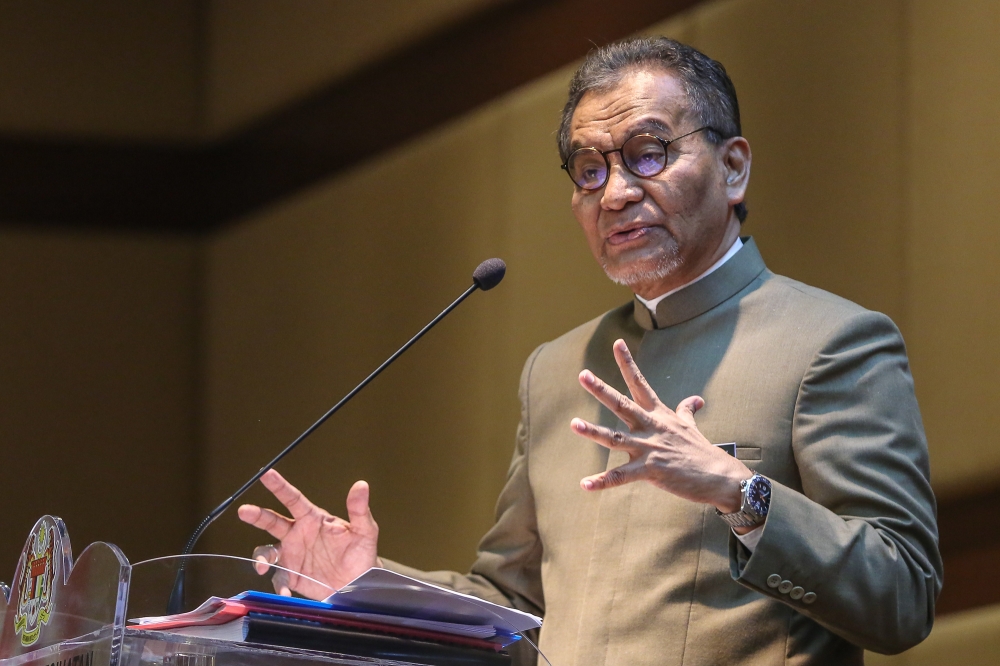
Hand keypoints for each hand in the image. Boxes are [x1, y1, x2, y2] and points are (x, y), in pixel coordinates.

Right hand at [237, 469, 379, 598]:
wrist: (359, 584)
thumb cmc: (361, 553)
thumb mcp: (365, 531)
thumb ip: (359, 510)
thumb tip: (361, 485)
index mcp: (313, 519)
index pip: (294, 499)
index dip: (280, 486)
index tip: (267, 474)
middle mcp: (298, 534)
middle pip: (272, 521)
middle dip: (257, 516)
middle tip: (244, 511)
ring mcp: (292, 555)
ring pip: (268, 552)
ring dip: (262, 558)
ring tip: (263, 566)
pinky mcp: (292, 576)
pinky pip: (279, 578)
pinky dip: (279, 585)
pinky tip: (286, 591)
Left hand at [571, 339, 751, 515]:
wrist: (720, 477)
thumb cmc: (703, 452)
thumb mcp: (691, 427)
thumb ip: (686, 411)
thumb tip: (696, 399)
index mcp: (659, 415)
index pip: (640, 384)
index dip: (627, 363)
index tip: (616, 343)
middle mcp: (651, 427)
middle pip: (622, 404)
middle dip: (601, 390)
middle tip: (583, 375)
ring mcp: (649, 449)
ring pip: (615, 438)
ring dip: (593, 432)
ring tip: (574, 424)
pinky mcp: (650, 471)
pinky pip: (621, 477)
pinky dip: (602, 481)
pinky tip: (584, 484)